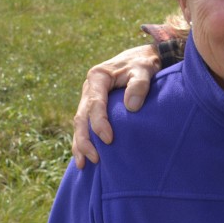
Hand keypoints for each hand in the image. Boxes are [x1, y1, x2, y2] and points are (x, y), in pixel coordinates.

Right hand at [71, 44, 160, 168]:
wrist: (142, 58)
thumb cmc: (144, 64)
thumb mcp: (145, 69)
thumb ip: (139, 85)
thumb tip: (132, 106)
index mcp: (98, 77)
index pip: (95, 104)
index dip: (99, 123)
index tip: (109, 140)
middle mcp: (89, 88)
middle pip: (81, 116)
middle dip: (85, 139)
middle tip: (95, 158)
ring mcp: (89, 97)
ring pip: (79, 123)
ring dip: (80, 144)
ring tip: (83, 164)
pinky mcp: (93, 106)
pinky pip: (84, 125)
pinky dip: (82, 141)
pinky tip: (83, 157)